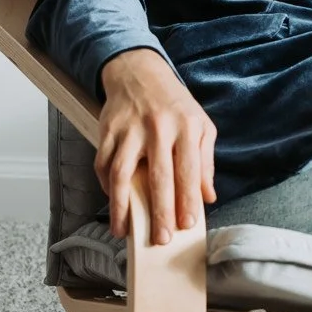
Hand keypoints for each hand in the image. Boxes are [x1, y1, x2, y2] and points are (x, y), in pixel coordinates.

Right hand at [97, 48, 216, 243]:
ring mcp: (129, 129)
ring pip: (122, 173)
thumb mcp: (200, 125)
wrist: (139, 73)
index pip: (189, 170)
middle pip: (158, 176)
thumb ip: (205, 161)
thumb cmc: (175, 105)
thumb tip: (208, 197)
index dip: (188, 199)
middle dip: (160, 211)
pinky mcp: (107, 130)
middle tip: (161, 239)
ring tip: (123, 230)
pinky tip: (113, 203)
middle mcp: (158, 128)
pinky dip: (106, 187)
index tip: (188, 224)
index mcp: (186, 127)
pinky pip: (103, 164)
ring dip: (122, 206)